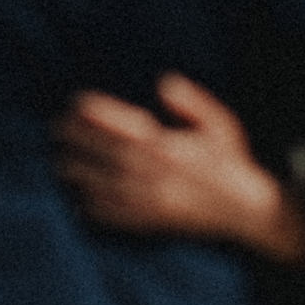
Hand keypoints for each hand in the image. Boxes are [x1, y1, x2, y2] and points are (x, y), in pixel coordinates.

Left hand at [53, 73, 304, 264]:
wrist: (249, 211)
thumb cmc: (232, 161)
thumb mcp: (220, 124)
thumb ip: (193, 102)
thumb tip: (164, 81)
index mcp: (169, 146)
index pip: (122, 124)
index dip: (96, 112)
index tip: (75, 102)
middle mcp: (155, 173)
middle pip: (104, 152)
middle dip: (77, 138)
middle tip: (55, 128)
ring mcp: (151, 201)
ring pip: (102, 185)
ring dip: (78, 172)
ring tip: (59, 161)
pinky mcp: (151, 223)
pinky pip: (114, 216)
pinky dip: (93, 207)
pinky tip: (78, 199)